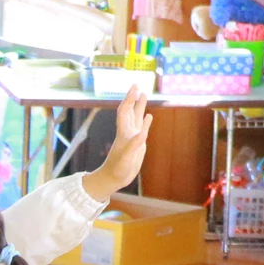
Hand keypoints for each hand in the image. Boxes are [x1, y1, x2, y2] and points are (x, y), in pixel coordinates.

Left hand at [82, 85, 152, 201]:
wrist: (114, 179)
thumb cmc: (118, 170)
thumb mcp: (126, 158)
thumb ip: (134, 145)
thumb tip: (143, 132)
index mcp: (124, 133)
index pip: (125, 112)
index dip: (129, 99)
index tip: (135, 88)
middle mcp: (128, 132)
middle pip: (130, 110)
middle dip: (133, 98)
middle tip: (136, 85)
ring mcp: (133, 137)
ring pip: (136, 118)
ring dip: (140, 106)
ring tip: (144, 94)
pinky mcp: (138, 144)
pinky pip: (142, 129)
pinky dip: (146, 122)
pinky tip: (149, 116)